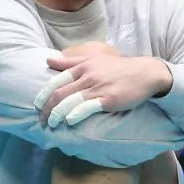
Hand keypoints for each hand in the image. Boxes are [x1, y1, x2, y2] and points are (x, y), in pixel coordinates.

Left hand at [34, 49, 171, 127]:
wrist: (145, 72)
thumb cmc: (119, 67)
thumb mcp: (94, 58)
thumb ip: (70, 60)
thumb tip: (48, 59)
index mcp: (82, 66)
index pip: (56, 81)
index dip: (43, 95)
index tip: (37, 106)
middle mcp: (88, 76)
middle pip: (59, 94)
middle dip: (47, 109)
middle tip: (42, 120)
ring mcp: (98, 87)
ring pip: (70, 101)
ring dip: (57, 114)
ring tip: (51, 124)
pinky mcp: (109, 99)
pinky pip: (88, 107)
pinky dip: (76, 114)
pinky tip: (69, 121)